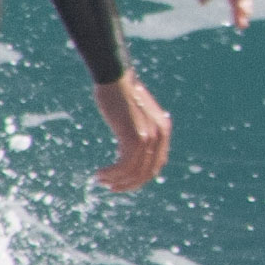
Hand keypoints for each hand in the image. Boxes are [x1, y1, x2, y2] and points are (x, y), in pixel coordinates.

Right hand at [92, 72, 171, 192]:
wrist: (115, 77)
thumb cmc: (121, 94)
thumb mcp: (137, 115)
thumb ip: (140, 131)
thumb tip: (133, 147)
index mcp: (163, 130)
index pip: (156, 164)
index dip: (140, 177)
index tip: (124, 182)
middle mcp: (160, 135)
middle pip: (147, 172)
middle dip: (129, 184)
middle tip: (112, 188)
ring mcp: (149, 136)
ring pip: (134, 171)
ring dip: (116, 180)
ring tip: (101, 180)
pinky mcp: (134, 136)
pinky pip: (124, 165)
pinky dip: (112, 173)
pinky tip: (100, 173)